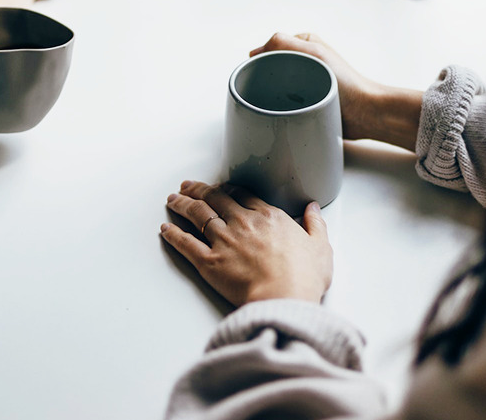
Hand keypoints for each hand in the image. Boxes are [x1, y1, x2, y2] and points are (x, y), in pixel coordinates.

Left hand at [161, 181, 332, 306]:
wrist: (284, 299)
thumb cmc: (304, 277)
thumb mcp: (320, 247)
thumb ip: (315, 224)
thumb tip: (313, 209)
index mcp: (268, 217)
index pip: (242, 195)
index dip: (227, 189)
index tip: (220, 187)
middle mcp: (242, 223)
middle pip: (215, 199)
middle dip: (199, 190)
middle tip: (188, 185)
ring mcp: (223, 241)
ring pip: (197, 215)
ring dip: (182, 204)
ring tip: (173, 199)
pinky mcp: (209, 262)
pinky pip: (186, 244)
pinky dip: (173, 234)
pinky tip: (165, 229)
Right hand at [250, 33, 422, 151]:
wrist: (364, 113)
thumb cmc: (346, 83)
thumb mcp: (314, 53)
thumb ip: (284, 43)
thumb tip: (255, 52)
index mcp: (305, 44)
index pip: (270, 47)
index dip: (261, 60)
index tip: (257, 74)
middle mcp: (304, 61)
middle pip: (271, 68)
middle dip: (265, 79)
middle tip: (265, 92)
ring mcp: (305, 82)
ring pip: (276, 86)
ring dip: (272, 95)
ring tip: (275, 104)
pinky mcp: (307, 101)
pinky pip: (285, 103)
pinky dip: (280, 107)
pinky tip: (281, 113)